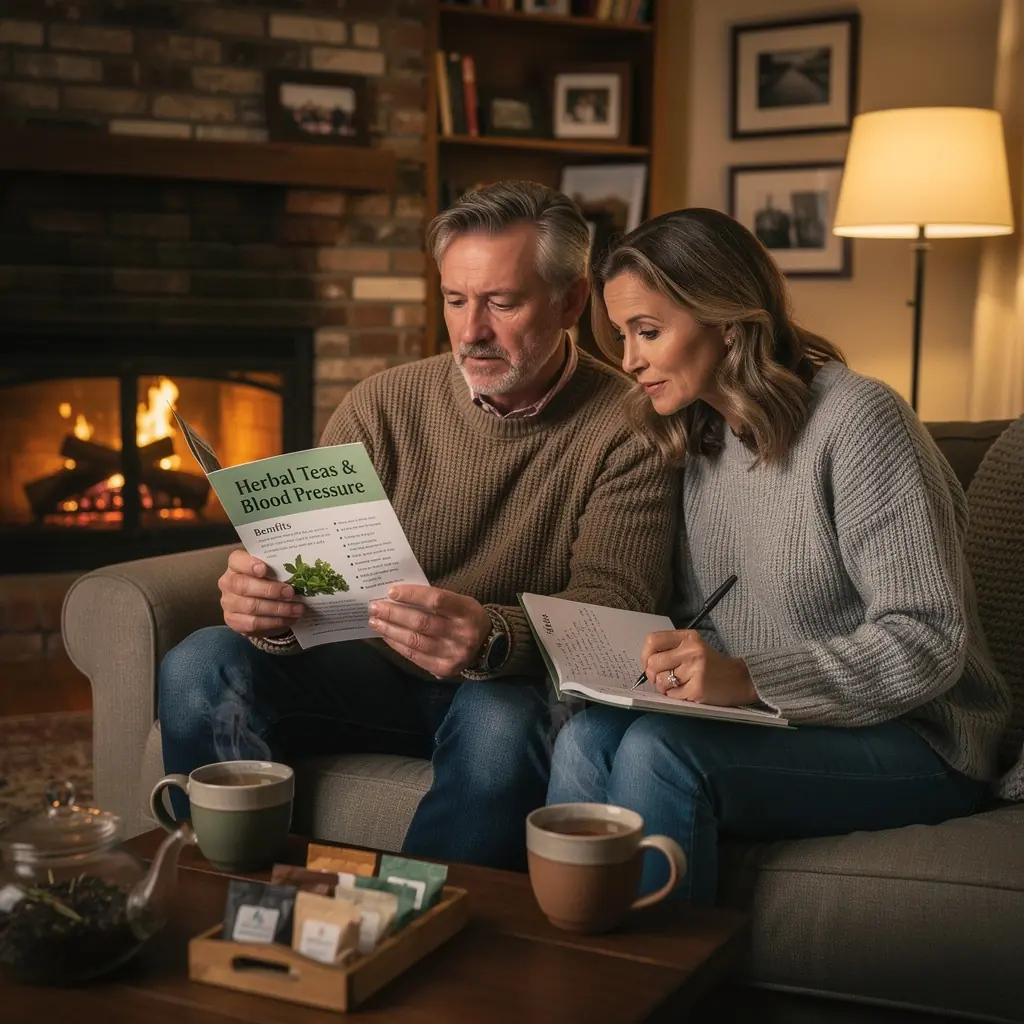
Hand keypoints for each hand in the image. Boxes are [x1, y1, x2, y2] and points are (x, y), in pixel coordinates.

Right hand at [218, 549, 303, 636]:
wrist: (256, 605)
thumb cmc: (267, 581)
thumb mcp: (271, 571)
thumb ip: (278, 568)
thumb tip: (300, 571)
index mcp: (236, 565)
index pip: (237, 560)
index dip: (249, 564)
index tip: (264, 569)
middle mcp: (228, 582)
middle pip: (244, 585)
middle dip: (270, 590)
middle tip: (290, 593)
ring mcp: (228, 603)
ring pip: (252, 607)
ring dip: (278, 609)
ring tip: (297, 609)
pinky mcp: (233, 621)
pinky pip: (254, 623)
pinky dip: (274, 622)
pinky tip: (288, 619)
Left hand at [368, 584, 491, 677]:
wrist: (488, 646)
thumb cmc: (466, 618)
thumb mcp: (460, 602)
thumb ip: (435, 599)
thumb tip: (398, 596)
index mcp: (467, 611)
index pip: (436, 600)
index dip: (412, 595)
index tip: (391, 591)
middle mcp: (462, 634)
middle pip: (421, 622)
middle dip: (394, 614)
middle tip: (375, 607)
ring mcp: (453, 654)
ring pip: (415, 641)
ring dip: (390, 630)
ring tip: (375, 621)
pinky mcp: (444, 669)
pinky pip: (415, 656)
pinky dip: (397, 645)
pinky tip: (387, 636)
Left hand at [641, 630, 756, 705]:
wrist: (739, 679)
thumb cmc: (711, 665)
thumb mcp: (693, 647)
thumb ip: (671, 649)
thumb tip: (646, 663)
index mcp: (688, 637)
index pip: (653, 640)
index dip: (645, 655)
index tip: (649, 663)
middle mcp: (692, 651)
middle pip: (653, 663)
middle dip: (652, 674)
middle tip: (661, 679)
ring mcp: (695, 670)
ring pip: (661, 680)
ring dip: (663, 687)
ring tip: (676, 685)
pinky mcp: (697, 688)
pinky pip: (672, 695)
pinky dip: (674, 696)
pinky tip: (686, 692)